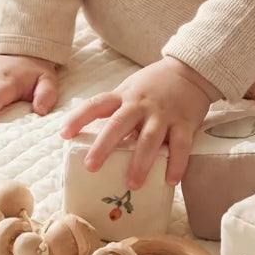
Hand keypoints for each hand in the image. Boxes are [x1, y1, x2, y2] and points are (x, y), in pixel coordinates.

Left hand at [60, 55, 220, 189]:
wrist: (190, 70)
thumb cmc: (155, 85)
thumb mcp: (131, 90)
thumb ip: (117, 111)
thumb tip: (98, 139)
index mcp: (124, 96)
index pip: (97, 104)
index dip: (79, 118)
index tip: (64, 134)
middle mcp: (141, 104)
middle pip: (119, 124)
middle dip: (104, 146)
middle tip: (91, 167)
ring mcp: (163, 114)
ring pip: (149, 139)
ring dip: (140, 162)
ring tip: (131, 184)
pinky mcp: (185, 122)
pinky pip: (180, 146)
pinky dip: (176, 164)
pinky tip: (170, 181)